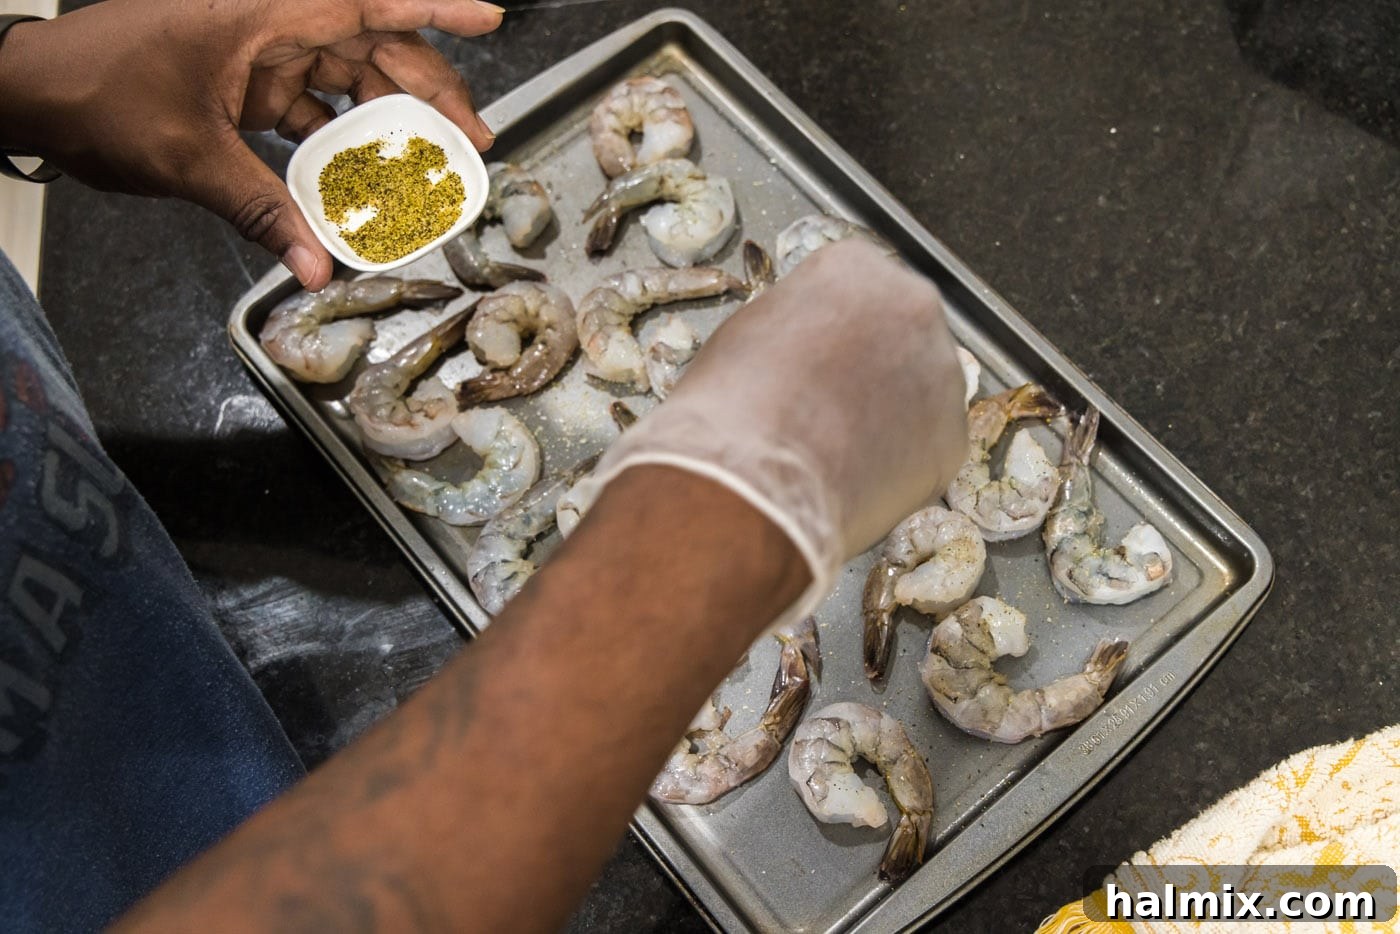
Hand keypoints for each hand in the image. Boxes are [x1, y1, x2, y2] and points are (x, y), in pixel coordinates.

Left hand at [0, 0, 504, 288]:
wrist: (33, 94)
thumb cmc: (96, 95)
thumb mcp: (188, 158)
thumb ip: (262, 211)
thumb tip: (315, 266)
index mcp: (259, 16)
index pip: (364, 5)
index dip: (433, 10)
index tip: (488, 19)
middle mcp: (268, 24)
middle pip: (371, 44)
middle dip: (429, 88)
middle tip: (473, 137)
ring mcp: (258, 52)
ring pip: (348, 75)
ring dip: (391, 116)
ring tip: (433, 160)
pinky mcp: (245, 81)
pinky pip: (313, 105)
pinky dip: (341, 140)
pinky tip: (366, 176)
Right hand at [572, 239, 969, 624]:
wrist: (751, 480)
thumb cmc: (733, 405)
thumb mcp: (750, 333)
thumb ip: (800, 323)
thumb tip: (813, 344)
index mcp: (855, 268)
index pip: (856, 286)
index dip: (832, 328)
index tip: (817, 356)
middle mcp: (913, 305)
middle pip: (900, 332)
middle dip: (872, 365)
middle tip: (834, 404)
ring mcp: (942, 372)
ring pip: (921, 390)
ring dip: (892, 413)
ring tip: (841, 449)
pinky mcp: (953, 437)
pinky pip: (929, 446)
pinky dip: (902, 463)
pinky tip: (859, 478)